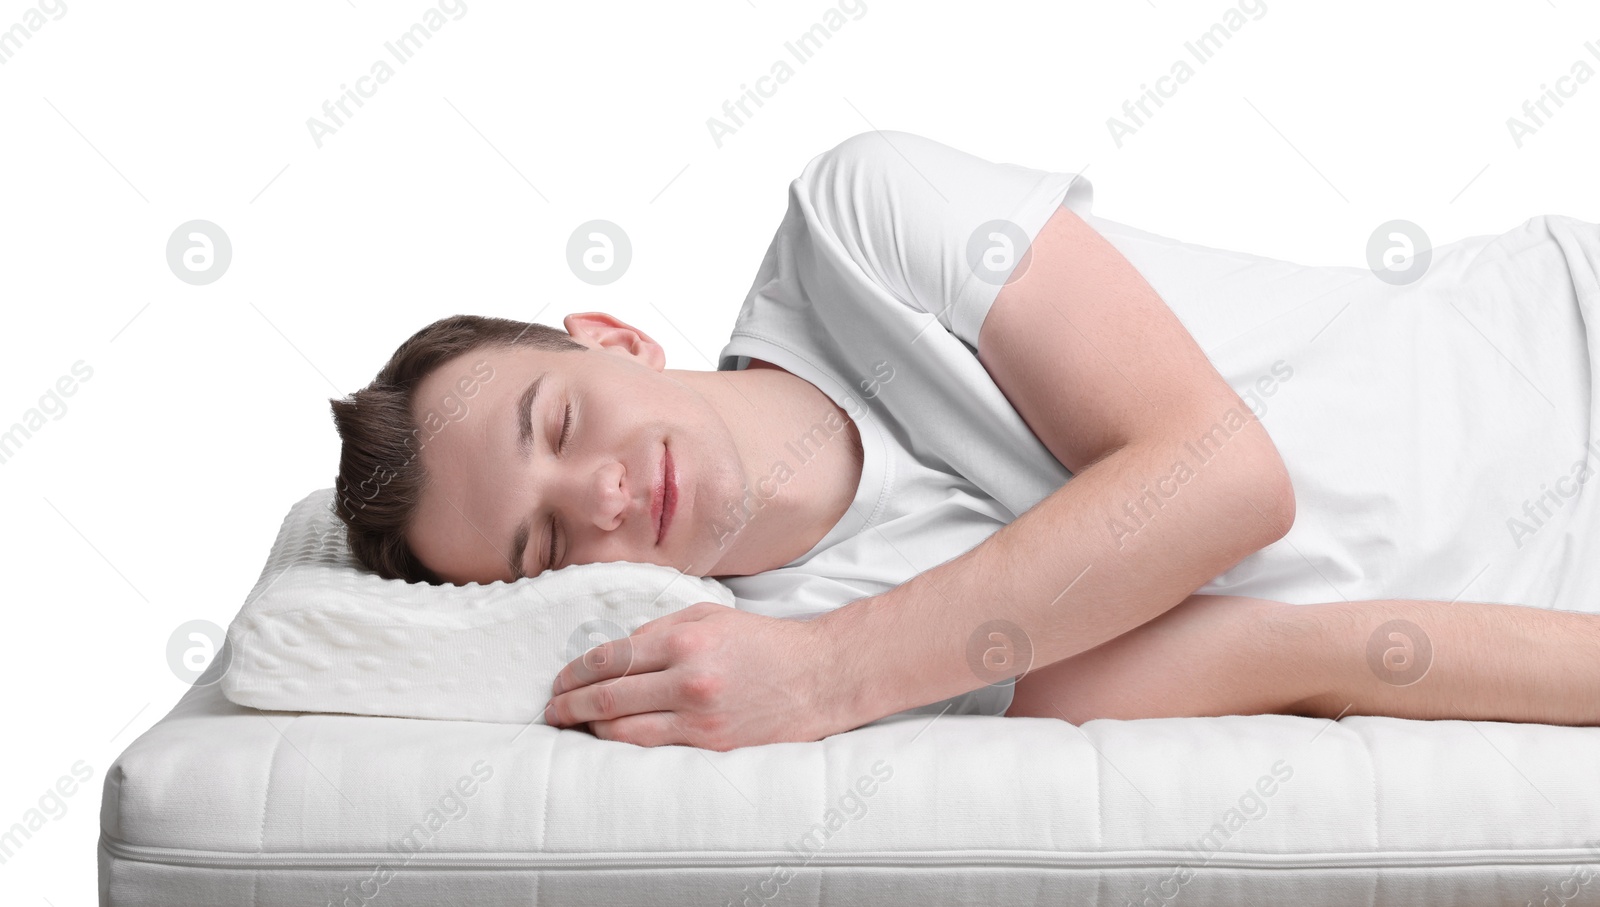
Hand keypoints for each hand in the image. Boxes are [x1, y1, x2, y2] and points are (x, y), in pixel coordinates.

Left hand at [544, 601, 860, 750]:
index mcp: (686, 640)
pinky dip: (624, 746)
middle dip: (569, 705)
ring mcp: (700, 719)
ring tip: (574, 728)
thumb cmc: (763, 642)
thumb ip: (659, 630)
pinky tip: (610, 741)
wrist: (819, 678)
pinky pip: (653, 750)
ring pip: (623, 731)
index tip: (560, 680)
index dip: (575, 672)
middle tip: (551, 710)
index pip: (611, 658)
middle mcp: (689, 680)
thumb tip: (613, 654)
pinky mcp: (711, 747)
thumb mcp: (710, 616)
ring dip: (589, 731)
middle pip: (607, 698)